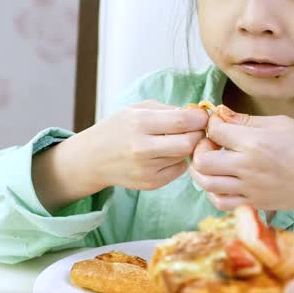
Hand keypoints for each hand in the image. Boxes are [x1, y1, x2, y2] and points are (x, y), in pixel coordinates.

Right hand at [76, 100, 208, 191]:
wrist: (92, 159)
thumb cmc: (117, 129)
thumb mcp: (136, 109)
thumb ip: (167, 110)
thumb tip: (197, 115)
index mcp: (139, 122)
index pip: (182, 121)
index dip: (199, 118)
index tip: (201, 116)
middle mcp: (142, 148)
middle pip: (188, 143)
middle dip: (198, 134)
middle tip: (196, 130)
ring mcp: (146, 168)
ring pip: (184, 156)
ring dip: (187, 147)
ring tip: (175, 140)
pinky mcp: (150, 183)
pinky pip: (179, 170)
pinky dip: (178, 161)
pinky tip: (166, 155)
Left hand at [188, 111, 293, 212]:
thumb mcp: (281, 123)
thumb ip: (247, 120)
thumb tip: (221, 114)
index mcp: (254, 143)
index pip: (214, 131)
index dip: (211, 123)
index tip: (218, 121)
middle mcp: (247, 168)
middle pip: (202, 161)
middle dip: (199, 148)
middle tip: (210, 143)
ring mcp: (249, 189)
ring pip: (206, 184)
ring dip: (202, 170)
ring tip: (213, 161)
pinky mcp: (253, 203)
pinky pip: (221, 202)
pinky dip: (213, 191)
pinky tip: (222, 180)